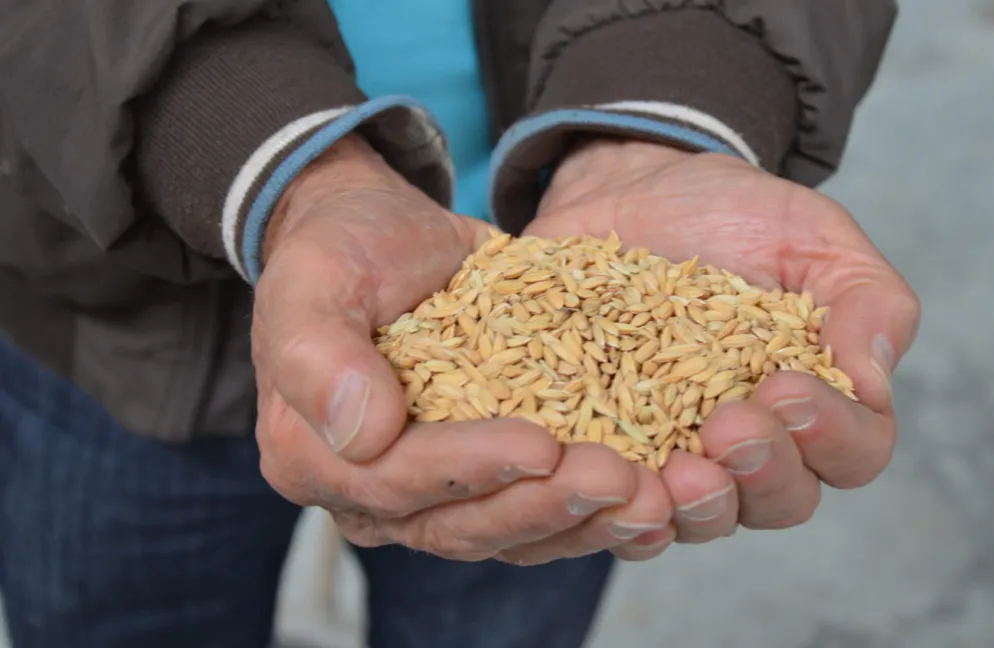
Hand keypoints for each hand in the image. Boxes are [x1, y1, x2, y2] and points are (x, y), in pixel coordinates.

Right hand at [252, 135, 672, 563]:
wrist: (381, 233)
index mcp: (315, 456)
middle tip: (620, 479)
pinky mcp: (495, 474)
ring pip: (514, 532)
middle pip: (463, 525)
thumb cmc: (340, 249)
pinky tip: (659, 499)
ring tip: (654, 501)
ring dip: (585, 522)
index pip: (396, 481)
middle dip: (545, 505)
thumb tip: (360, 433)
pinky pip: (546, 507)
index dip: (469, 469)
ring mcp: (440, 491)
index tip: (539, 443)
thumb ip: (319, 353)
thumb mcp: (312, 277)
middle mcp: (376, 492)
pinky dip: (600, 510)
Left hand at [524, 138, 919, 545]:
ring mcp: (674, 455)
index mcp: (815, 405)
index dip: (832, 437)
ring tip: (670, 474)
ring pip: (696, 520)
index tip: (789, 388)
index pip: (852, 453)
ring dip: (689, 508)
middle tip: (728, 426)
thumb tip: (871, 381)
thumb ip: (866, 302)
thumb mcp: (817, 238)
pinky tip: (592, 473)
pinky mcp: (604, 448)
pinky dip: (604, 502)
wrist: (637, 189)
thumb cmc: (740, 216)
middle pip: (778, 502)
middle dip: (761, 473)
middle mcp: (750, 446)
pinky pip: (606, 502)